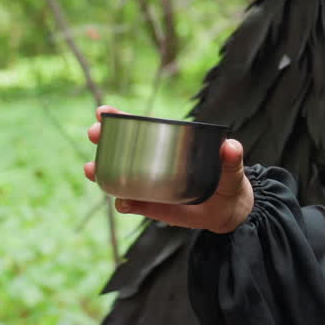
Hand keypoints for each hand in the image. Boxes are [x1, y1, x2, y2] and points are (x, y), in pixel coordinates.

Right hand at [84, 105, 254, 233]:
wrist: (228, 212)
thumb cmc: (229, 182)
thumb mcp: (232, 170)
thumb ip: (232, 159)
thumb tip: (230, 146)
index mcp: (171, 146)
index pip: (143, 128)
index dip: (121, 119)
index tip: (103, 112)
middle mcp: (154, 163)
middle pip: (122, 148)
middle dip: (103, 138)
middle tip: (94, 134)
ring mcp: (149, 184)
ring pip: (117, 175)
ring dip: (101, 171)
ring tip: (91, 169)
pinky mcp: (150, 206)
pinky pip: (130, 203)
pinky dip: (123, 203)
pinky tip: (123, 203)